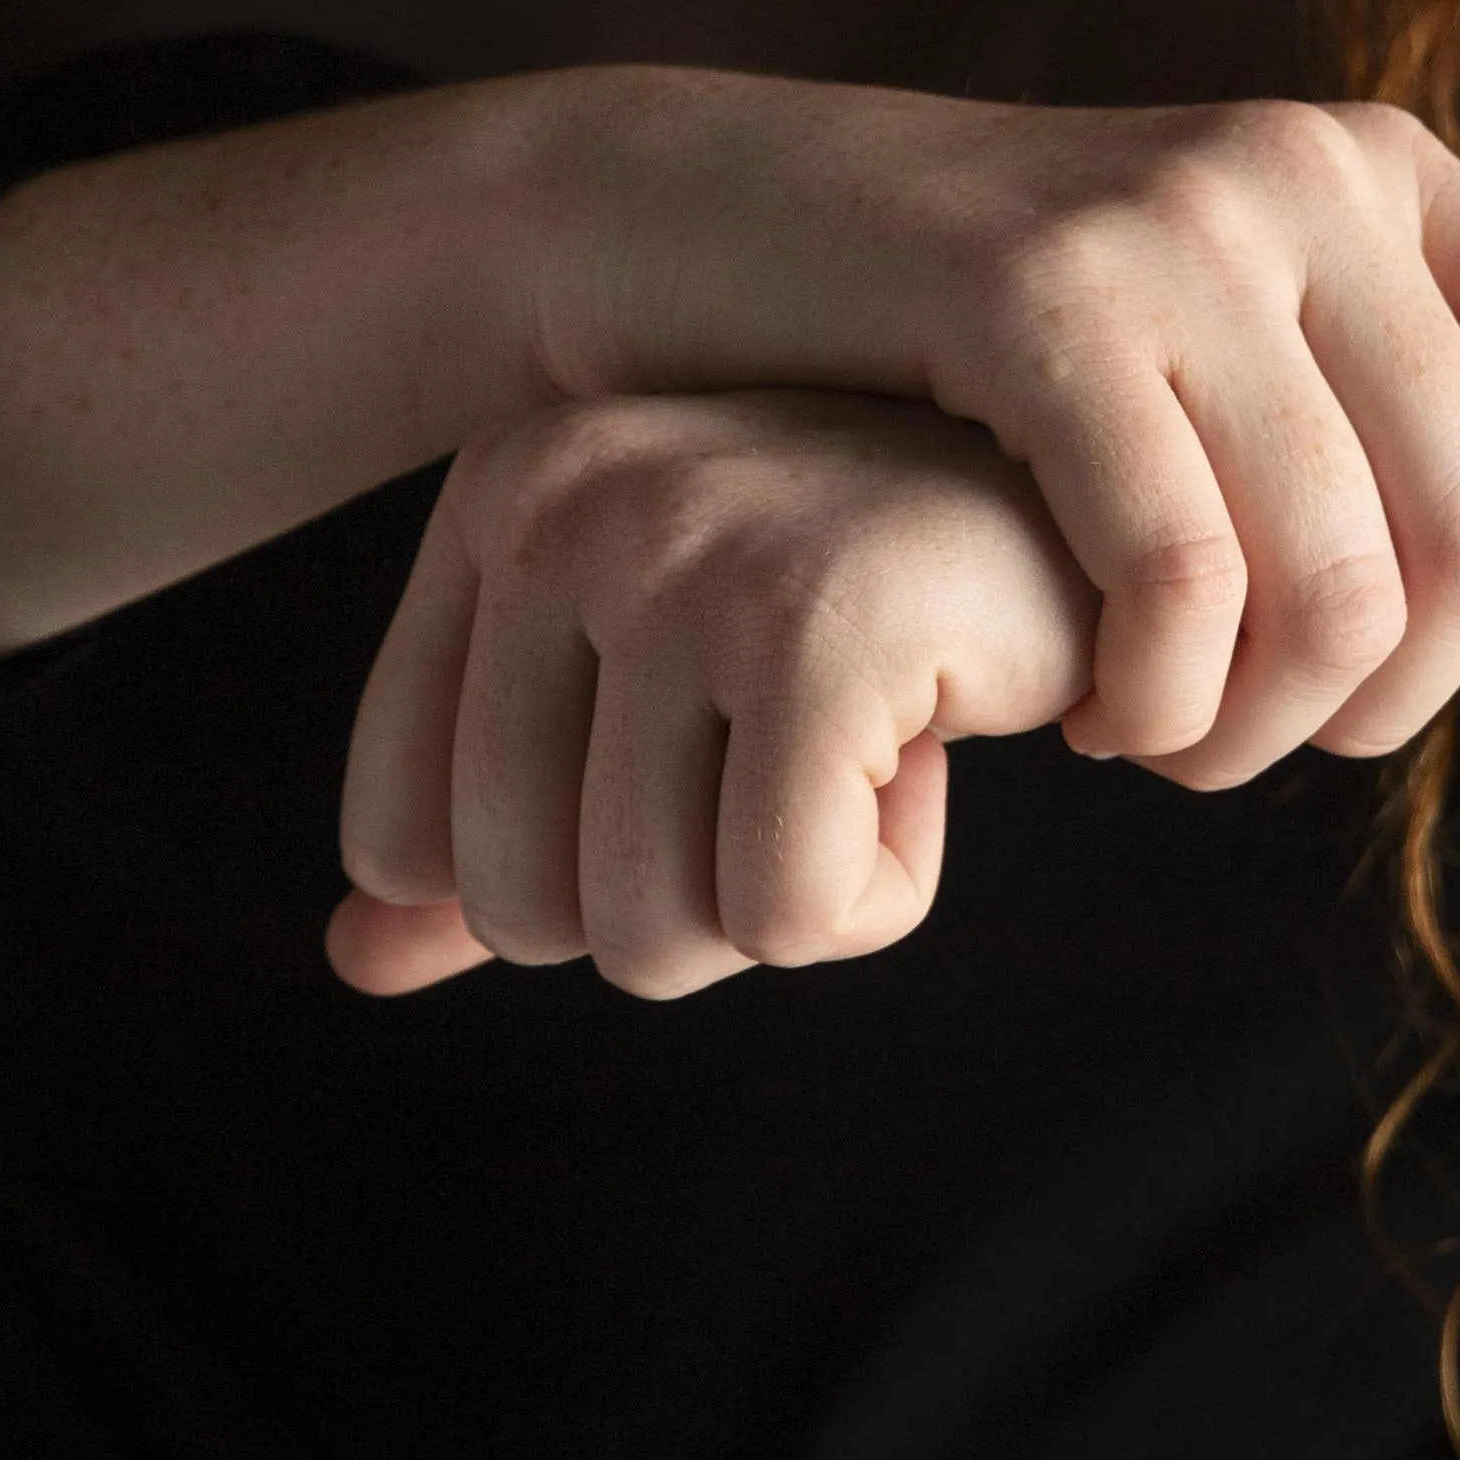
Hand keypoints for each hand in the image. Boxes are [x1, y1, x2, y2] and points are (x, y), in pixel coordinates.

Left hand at [328, 390, 1097, 998]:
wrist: (1109, 505)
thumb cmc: (882, 603)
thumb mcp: (662, 693)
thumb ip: (501, 817)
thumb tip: (351, 962)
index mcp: (501, 497)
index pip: (403, 837)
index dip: (566, 869)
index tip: (699, 751)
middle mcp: (564, 502)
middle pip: (522, 911)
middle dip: (689, 899)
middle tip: (800, 757)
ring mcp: (685, 553)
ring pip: (649, 935)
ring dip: (791, 896)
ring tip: (869, 738)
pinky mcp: (817, 623)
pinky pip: (789, 919)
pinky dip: (880, 893)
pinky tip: (933, 743)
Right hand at [541, 76, 1459, 782]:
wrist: (703, 222)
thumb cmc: (957, 334)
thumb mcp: (1201, 344)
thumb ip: (1366, 426)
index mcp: (1384, 175)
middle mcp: (1311, 175)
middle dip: (1384, 705)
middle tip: (1250, 740)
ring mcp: (1178, 220)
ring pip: (1350, 582)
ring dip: (1262, 729)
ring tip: (1163, 738)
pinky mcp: (1038, 292)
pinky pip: (1185, 574)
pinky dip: (1159, 698)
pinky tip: (1090, 711)